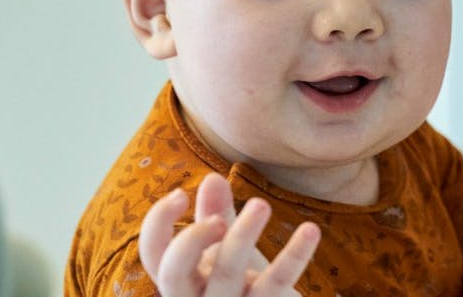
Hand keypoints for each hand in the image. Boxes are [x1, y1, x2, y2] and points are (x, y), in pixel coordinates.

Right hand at [138, 172, 320, 296]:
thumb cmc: (243, 285)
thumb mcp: (226, 251)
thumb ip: (215, 216)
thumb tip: (212, 177)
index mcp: (181, 280)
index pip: (153, 255)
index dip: (157, 223)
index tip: (181, 193)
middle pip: (174, 272)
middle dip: (192, 238)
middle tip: (218, 218)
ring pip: (226, 275)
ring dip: (242, 235)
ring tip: (260, 204)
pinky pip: (276, 283)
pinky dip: (294, 255)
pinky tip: (310, 230)